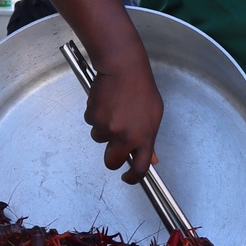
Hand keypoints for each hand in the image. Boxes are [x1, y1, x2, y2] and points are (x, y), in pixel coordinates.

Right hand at [84, 59, 163, 181]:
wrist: (123, 67)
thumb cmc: (140, 87)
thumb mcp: (153, 114)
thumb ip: (149, 138)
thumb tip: (151, 157)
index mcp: (144, 137)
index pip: (140, 168)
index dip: (133, 178)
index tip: (128, 177)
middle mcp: (125, 135)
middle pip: (112, 162)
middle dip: (111, 156)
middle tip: (114, 144)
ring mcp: (108, 127)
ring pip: (100, 138)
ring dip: (104, 128)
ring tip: (113, 109)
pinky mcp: (94, 116)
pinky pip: (92, 122)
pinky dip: (96, 114)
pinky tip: (105, 102)